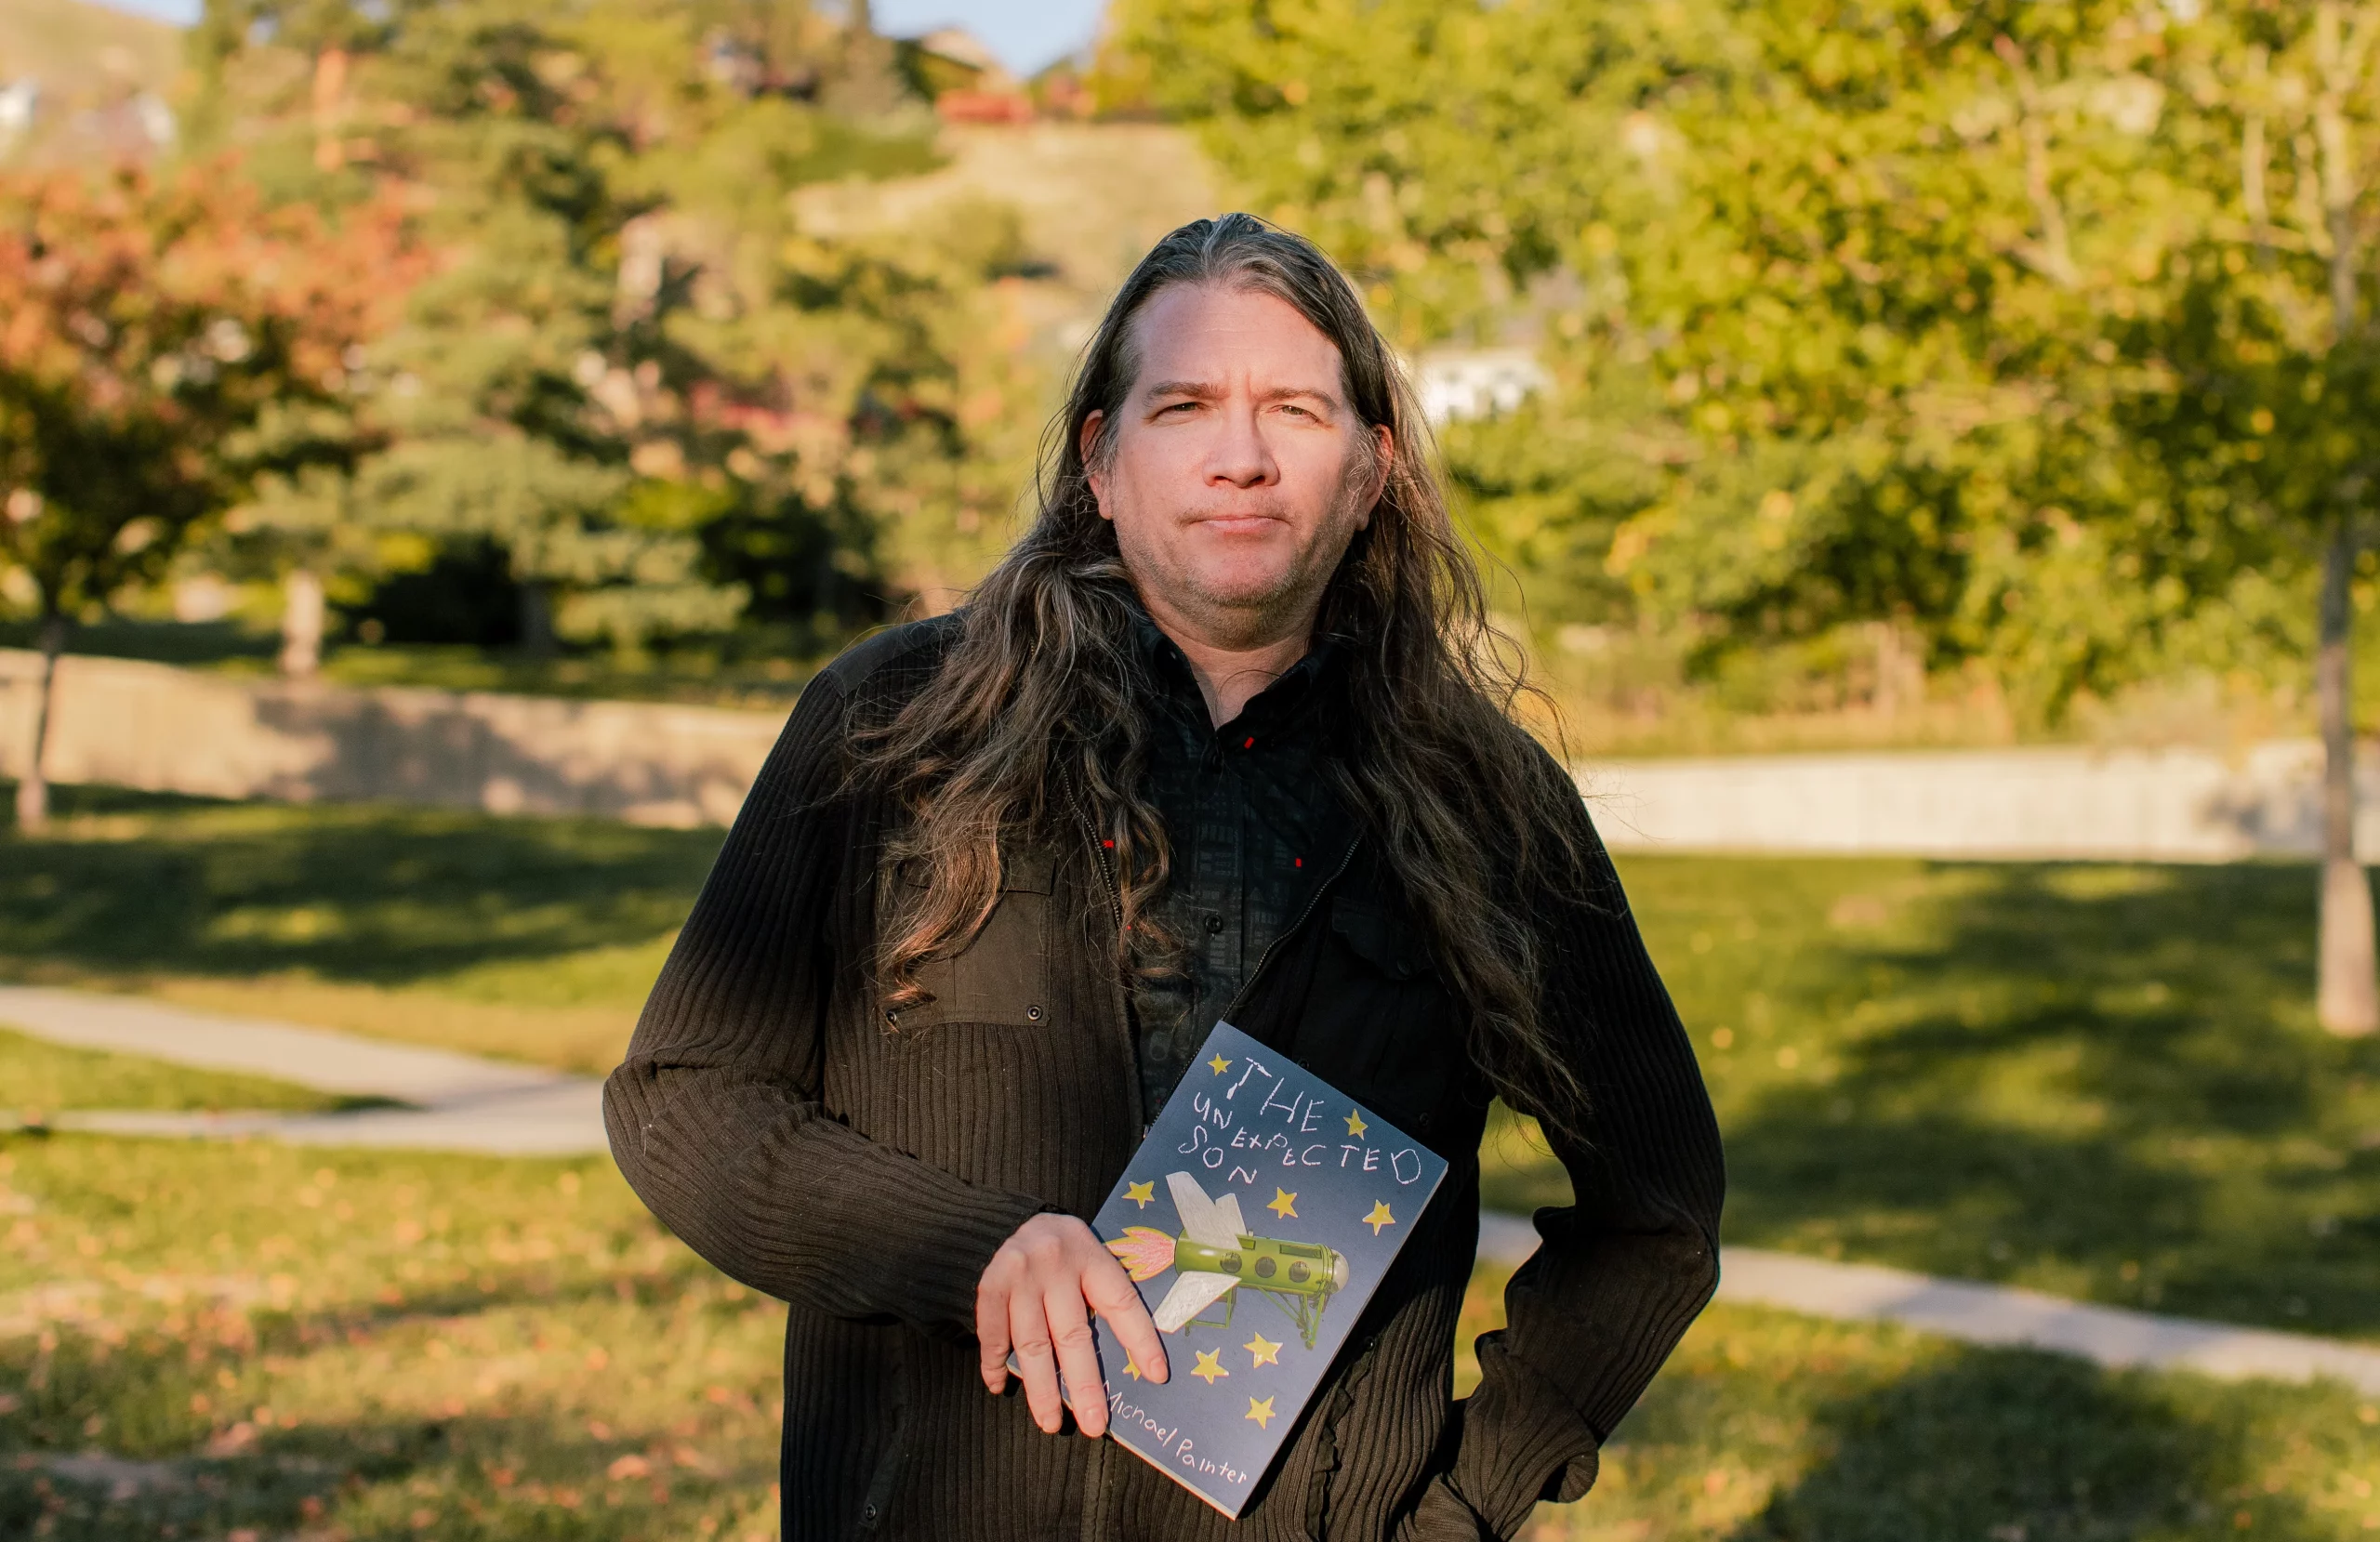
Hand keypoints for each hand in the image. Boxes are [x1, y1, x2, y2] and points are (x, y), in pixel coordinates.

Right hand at [976, 1212, 1167, 1436]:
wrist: (1011, 1218)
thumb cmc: (1064, 1252)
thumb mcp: (1091, 1257)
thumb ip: (1104, 1295)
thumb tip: (1137, 1360)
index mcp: (1092, 1256)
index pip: (1122, 1303)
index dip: (1140, 1340)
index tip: (1156, 1376)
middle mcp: (1057, 1264)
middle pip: (1073, 1335)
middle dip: (1085, 1386)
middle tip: (1095, 1425)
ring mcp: (1021, 1276)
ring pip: (1033, 1343)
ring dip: (1041, 1389)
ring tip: (1051, 1423)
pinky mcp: (990, 1284)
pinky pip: (993, 1333)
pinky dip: (995, 1362)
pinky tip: (999, 1386)